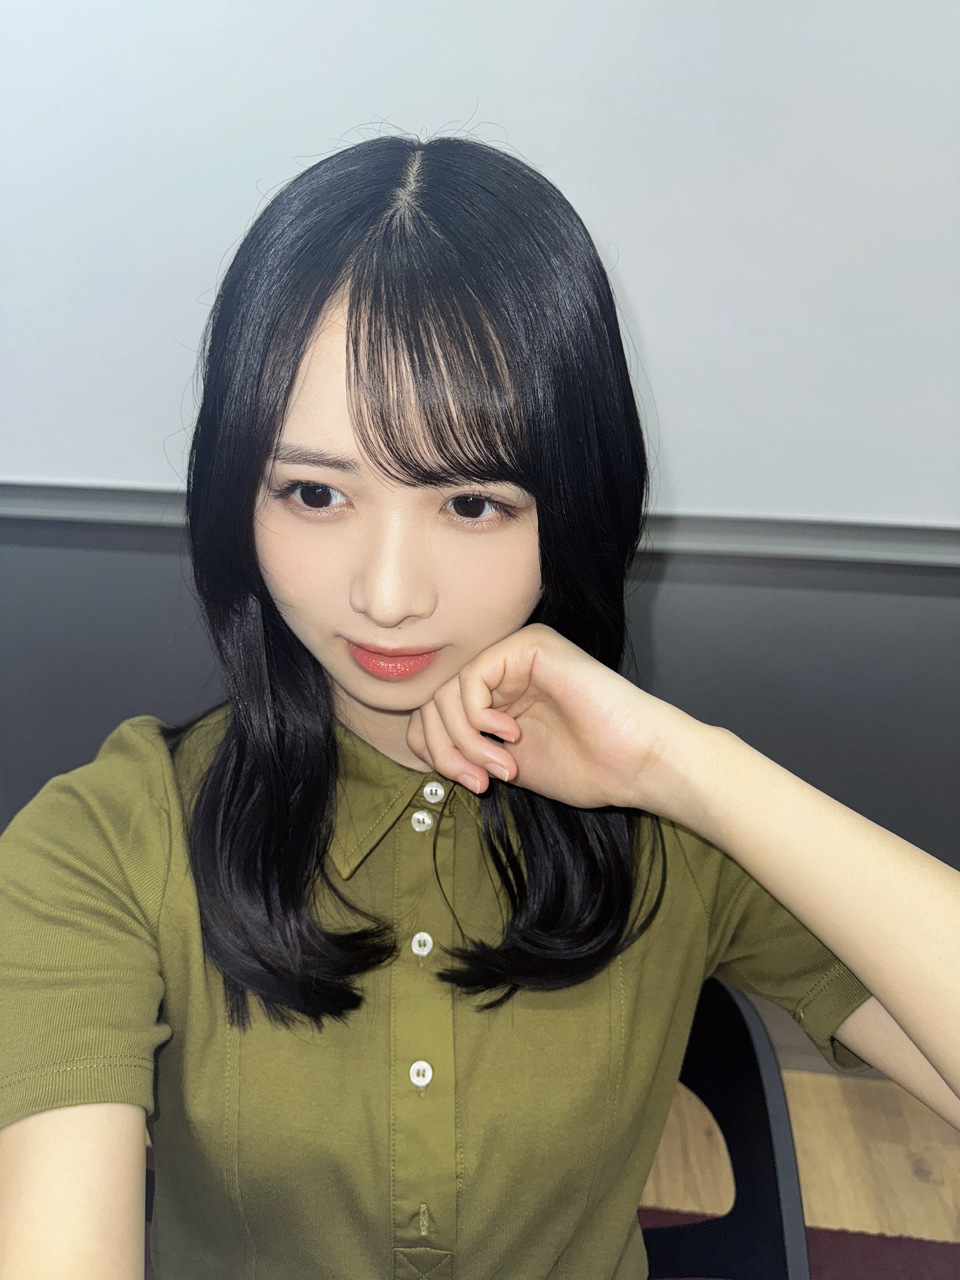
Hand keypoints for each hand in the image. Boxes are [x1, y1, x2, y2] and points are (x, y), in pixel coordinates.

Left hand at [406, 623, 700, 811]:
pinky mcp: (529, 647)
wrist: (636, 762)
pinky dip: (479, 717)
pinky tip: (512, 737)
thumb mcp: (504, 763)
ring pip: (447, 691)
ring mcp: (515, 654)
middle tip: (477, 782)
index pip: (433, 711)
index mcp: (498, 693)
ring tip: (501, 769)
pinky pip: (471, 678)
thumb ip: (464, 748)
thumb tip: (418, 742)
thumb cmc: (586, 767)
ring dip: (466, 742)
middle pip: (433, 701)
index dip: (435, 751)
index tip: (467, 783)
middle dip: (447, 751)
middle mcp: (503, 667)